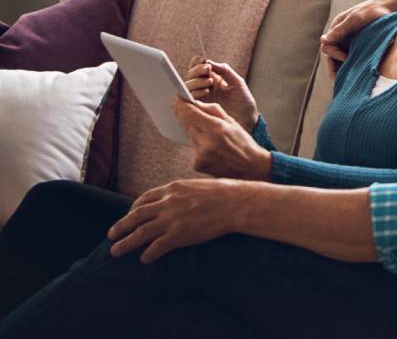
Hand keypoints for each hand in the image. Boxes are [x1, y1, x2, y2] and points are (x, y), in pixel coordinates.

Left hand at [108, 178, 242, 263]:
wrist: (237, 203)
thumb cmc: (226, 192)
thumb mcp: (199, 185)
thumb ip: (185, 192)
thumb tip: (184, 197)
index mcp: (172, 189)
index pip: (144, 199)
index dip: (133, 209)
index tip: (129, 215)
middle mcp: (168, 203)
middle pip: (136, 216)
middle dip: (120, 226)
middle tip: (110, 235)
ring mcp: (172, 219)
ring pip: (141, 233)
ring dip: (126, 243)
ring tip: (115, 251)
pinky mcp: (180, 234)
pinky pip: (158, 247)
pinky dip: (148, 254)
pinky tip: (144, 259)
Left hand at [172, 98, 272, 181]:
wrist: (251, 167)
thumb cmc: (244, 143)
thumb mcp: (232, 122)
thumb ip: (213, 111)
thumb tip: (195, 103)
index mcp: (217, 128)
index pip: (188, 112)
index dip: (182, 104)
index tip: (182, 99)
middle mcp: (206, 142)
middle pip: (185, 122)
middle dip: (189, 116)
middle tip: (196, 114)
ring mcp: (200, 155)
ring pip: (188, 134)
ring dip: (195, 131)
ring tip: (211, 135)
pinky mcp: (197, 164)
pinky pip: (192, 147)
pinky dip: (198, 144)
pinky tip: (211, 148)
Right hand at [183, 58, 258, 131]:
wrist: (248, 121)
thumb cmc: (243, 103)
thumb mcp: (237, 83)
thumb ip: (224, 70)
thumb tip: (209, 62)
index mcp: (212, 79)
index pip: (197, 67)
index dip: (198, 63)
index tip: (205, 62)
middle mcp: (203, 88)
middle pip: (190, 75)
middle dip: (197, 71)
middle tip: (207, 70)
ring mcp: (199, 98)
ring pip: (186, 86)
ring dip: (196, 81)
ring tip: (209, 82)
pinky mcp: (197, 109)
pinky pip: (187, 99)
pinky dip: (194, 93)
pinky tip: (205, 91)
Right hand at [320, 0, 396, 75]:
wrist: (390, 8)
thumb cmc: (373, 12)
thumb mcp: (356, 19)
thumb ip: (340, 30)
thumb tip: (323, 40)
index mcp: (337, 27)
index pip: (327, 46)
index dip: (334, 55)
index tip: (347, 59)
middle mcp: (341, 34)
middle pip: (332, 55)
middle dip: (336, 67)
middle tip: (342, 80)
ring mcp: (350, 40)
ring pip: (341, 58)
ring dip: (343, 69)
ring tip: (348, 82)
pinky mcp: (359, 45)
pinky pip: (352, 58)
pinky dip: (352, 66)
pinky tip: (357, 75)